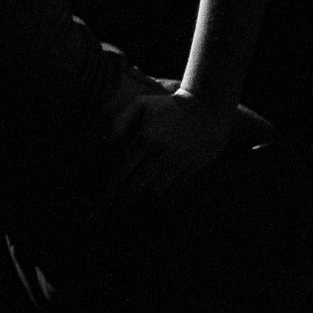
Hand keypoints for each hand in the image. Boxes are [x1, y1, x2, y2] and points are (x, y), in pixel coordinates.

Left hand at [99, 90, 233, 209]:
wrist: (208, 107)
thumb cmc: (169, 106)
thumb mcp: (141, 103)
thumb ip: (120, 120)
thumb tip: (107, 142)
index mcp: (145, 139)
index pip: (122, 170)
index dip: (111, 187)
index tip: (104, 197)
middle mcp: (161, 154)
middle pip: (137, 186)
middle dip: (124, 199)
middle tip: (115, 208)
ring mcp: (178, 162)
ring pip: (156, 190)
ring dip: (144, 197)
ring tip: (135, 203)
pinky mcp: (192, 167)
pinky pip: (174, 187)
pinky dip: (164, 191)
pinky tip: (155, 192)